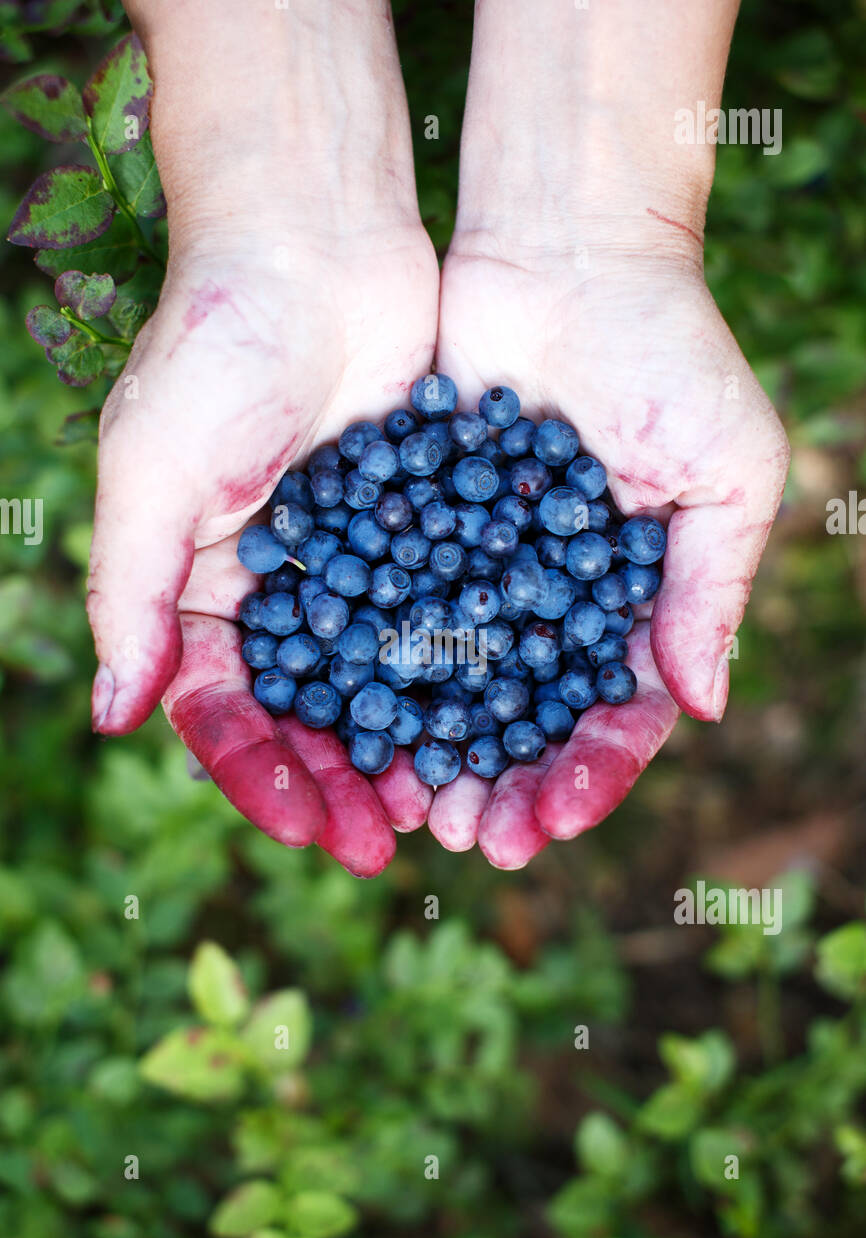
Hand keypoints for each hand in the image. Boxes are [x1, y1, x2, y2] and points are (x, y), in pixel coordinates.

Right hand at [88, 230, 437, 876]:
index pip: (227, 713)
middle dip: (344, 782)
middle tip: (389, 844)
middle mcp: (277, 593)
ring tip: (450, 804)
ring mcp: (353, 566)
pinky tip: (499, 720)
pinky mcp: (421, 530)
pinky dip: (464, 671)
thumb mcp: (152, 474)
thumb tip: (110, 718)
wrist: (312, 239)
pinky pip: (442, 617)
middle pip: (309, 715)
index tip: (309, 829)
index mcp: (201, 593)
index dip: (264, 776)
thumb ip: (132, 595)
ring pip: (382, 681)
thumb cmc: (212, 349)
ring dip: (410, 745)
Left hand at [429, 235, 788, 868]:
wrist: (566, 245)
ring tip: (409, 804)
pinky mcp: (414, 527)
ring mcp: (481, 569)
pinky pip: (392, 611)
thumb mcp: (726, 467)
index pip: (616, 713)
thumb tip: (704, 708)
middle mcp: (553, 600)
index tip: (551, 821)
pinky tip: (353, 719)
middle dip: (502, 783)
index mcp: (633, 601)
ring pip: (455, 683)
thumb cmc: (668, 350)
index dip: (588, 774)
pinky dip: (376, 668)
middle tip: (465, 839)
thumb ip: (710, 587)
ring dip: (435, 749)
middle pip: (527, 718)